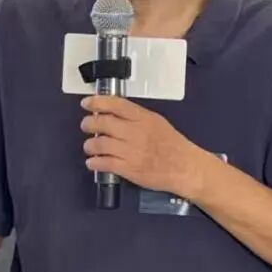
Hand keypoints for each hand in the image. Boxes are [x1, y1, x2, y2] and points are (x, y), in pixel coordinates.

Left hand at [80, 95, 206, 197]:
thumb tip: (113, 114)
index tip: (86, 103)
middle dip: (88, 123)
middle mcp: (135, 133)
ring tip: (89, 147)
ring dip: (89, 145)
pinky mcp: (128, 169)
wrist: (185, 168)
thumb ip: (137, 118)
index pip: (116, 105)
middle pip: (103, 123)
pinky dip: (94, 162)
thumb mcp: (157, 122)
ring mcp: (131, 151)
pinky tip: (92, 162)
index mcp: (144, 118)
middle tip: (85, 125)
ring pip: (100, 144)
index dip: (97, 102)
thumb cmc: (173, 145)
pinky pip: (104, 163)